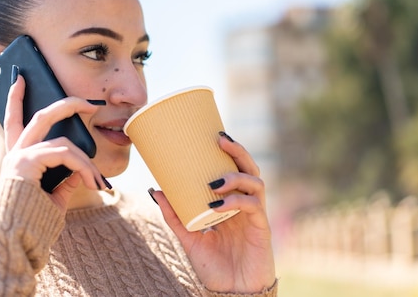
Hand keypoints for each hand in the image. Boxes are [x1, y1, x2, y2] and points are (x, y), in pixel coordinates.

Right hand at [0, 75, 105, 211]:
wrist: (14, 242)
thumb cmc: (32, 224)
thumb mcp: (52, 197)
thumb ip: (63, 180)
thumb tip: (79, 171)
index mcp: (18, 159)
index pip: (14, 121)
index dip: (16, 99)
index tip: (20, 80)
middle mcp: (15, 154)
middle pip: (40, 116)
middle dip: (66, 104)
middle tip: (89, 103)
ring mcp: (19, 156)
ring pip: (61, 139)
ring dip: (86, 160)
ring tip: (98, 181)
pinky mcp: (26, 163)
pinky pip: (64, 154)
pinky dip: (83, 167)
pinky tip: (92, 183)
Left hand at [150, 133, 275, 293]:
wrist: (231, 294)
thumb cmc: (214, 267)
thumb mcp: (189, 237)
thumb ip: (174, 215)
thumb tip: (155, 190)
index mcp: (232, 203)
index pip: (234, 170)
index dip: (228, 152)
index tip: (212, 135)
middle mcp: (246, 205)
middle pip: (249, 169)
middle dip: (237, 151)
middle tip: (219, 139)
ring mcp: (255, 216)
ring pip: (255, 183)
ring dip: (235, 177)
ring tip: (214, 181)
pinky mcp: (262, 228)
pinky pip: (253, 207)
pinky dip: (236, 201)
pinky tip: (219, 204)